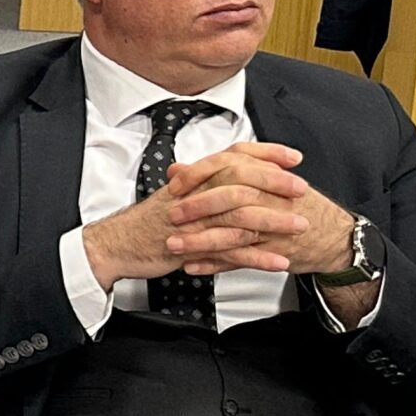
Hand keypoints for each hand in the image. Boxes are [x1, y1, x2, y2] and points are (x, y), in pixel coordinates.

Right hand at [83, 144, 306, 285]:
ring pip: (240, 215)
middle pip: (241, 180)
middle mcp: (194, 194)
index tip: (292, 157)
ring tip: (300, 226)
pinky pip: (230, 252)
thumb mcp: (175, 195)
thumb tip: (230, 172)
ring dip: (275, 221)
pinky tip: (277, 262)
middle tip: (301, 190)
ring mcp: (193, 221)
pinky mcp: (191, 248)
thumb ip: (201, 182)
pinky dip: (258, 258)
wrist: (114, 245)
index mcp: (192, 179)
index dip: (266, 153)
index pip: (234, 156)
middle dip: (276, 184)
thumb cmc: (145, 223)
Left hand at [163, 146, 355, 274]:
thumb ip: (218, 174)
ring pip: (234, 231)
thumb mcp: (263, 181)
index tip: (175, 183)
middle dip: (198, 206)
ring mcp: (275, 228)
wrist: (334, 236)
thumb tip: (177, 169)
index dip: (200, 173)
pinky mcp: (274, 253)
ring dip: (200, 240)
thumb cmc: (295, 206)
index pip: (231, 165)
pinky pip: (240, 259)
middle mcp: (273, 199)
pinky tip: (192, 266)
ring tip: (174, 245)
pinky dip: (214, 264)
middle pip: (232, 197)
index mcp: (268, 176)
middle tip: (172, 215)